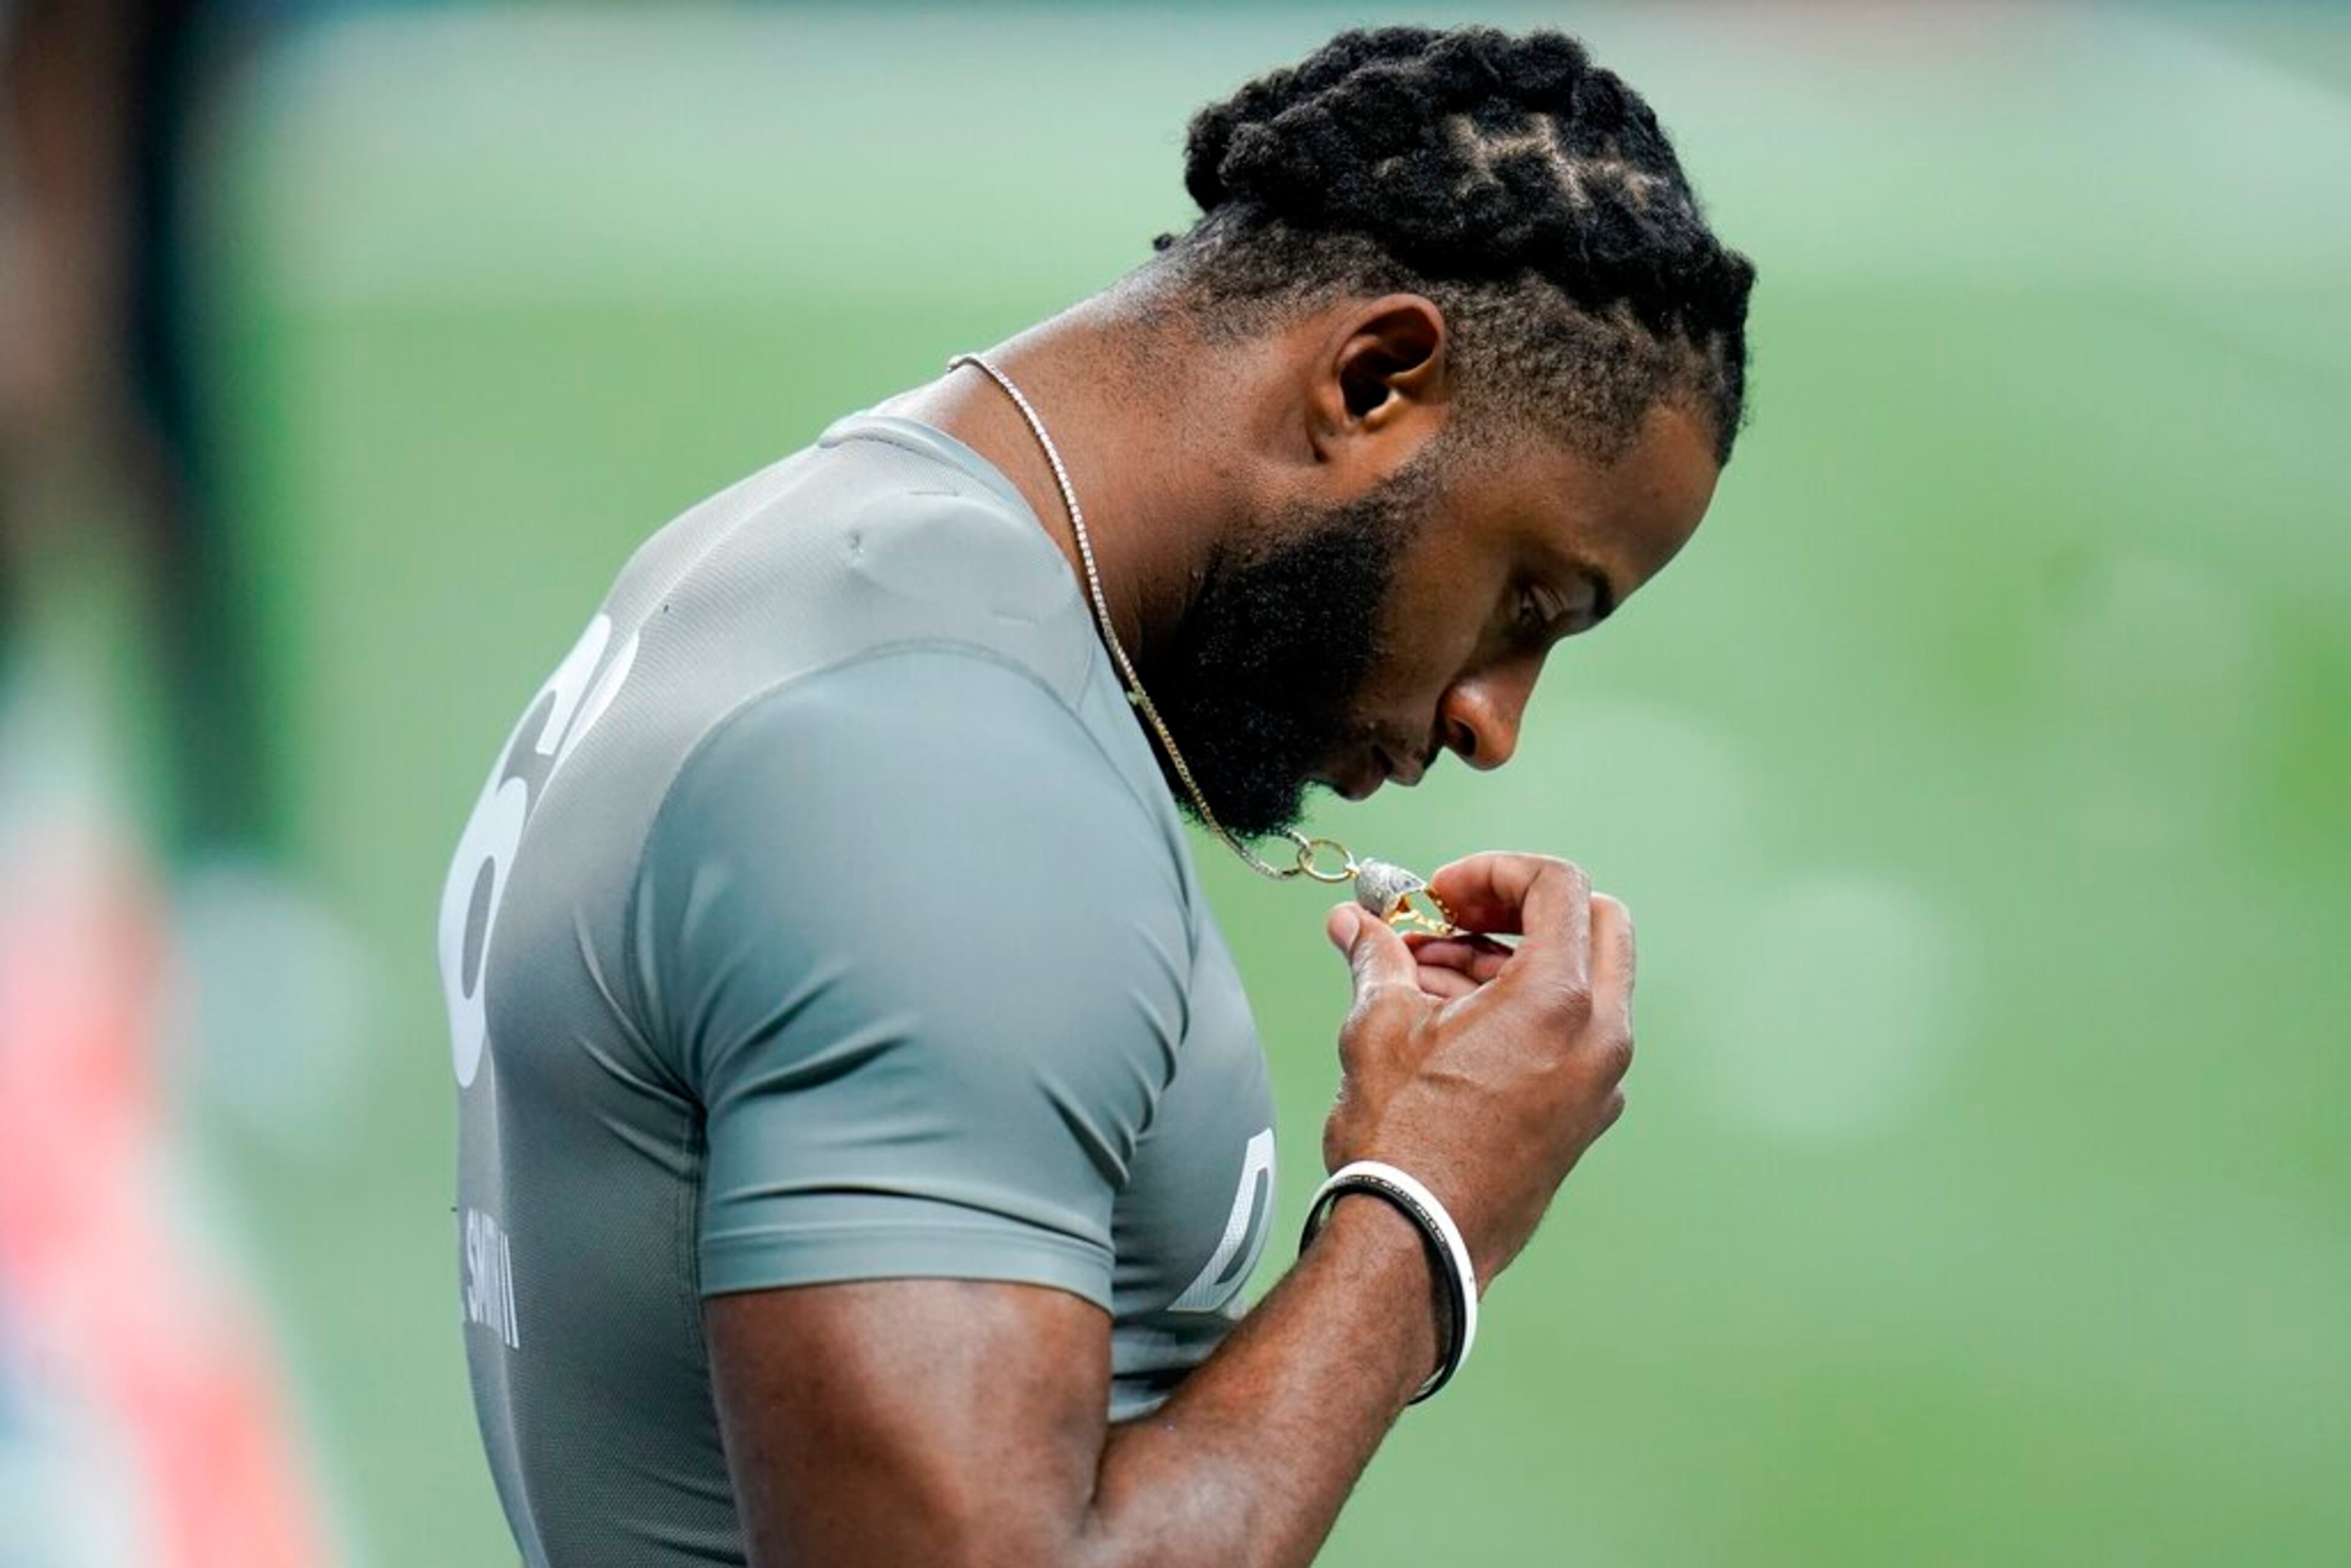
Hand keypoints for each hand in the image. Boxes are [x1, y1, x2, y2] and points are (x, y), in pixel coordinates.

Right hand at [1321, 853, 1635, 1285]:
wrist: (1416, 1242)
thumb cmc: (1405, 1143)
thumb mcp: (1379, 1025)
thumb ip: (1377, 957)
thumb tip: (1357, 926)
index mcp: (1561, 1000)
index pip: (1558, 886)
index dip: (1493, 871)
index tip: (1441, 890)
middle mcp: (1600, 1038)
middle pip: (1593, 924)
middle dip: (1519, 908)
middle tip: (1455, 917)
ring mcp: (1599, 1082)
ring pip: (1580, 983)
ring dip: (1510, 961)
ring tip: (1425, 973)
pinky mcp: (1582, 1117)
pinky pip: (1570, 1036)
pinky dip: (1522, 1011)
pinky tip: (1448, 1021)